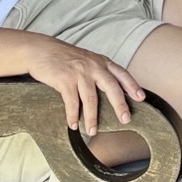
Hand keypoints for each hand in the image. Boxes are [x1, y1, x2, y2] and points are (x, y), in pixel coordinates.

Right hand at [24, 37, 145, 137]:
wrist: (40, 50)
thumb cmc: (64, 57)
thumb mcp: (86, 59)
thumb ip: (99, 71)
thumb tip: (113, 92)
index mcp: (101, 62)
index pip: (121, 74)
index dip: (132, 86)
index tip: (141, 98)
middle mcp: (93, 66)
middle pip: (111, 87)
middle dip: (119, 105)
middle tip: (125, 119)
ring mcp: (79, 72)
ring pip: (90, 99)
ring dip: (92, 118)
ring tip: (93, 131)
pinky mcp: (64, 79)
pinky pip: (71, 102)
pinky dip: (72, 116)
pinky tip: (73, 125)